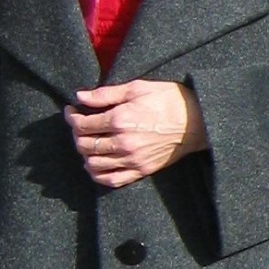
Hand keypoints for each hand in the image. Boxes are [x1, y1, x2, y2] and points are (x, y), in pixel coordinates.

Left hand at [64, 79, 207, 187]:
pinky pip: (111, 180)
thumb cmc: (168, 99)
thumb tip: (79, 96)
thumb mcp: (136, 88)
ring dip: (84, 154)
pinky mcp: (141, 170)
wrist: (197, 120)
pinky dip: (97, 175)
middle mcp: (123, 142)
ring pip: (93, 164)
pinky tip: (95, 165)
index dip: (71, 117)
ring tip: (87, 143)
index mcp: (120, 119)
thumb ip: (105, 94)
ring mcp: (132, 159)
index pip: (82, 124)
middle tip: (79, 125)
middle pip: (84, 145)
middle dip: (76, 134)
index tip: (71, 111)